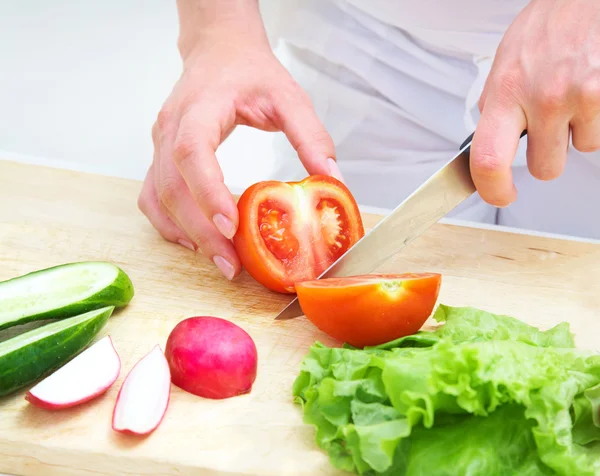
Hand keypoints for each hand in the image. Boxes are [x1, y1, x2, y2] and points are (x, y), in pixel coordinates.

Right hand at [137, 2, 339, 279]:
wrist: (219, 51)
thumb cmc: (249, 71)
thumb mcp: (289, 96)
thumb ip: (310, 135)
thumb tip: (331, 178)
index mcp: (200, 108)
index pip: (192, 152)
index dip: (207, 192)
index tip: (230, 227)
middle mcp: (171, 128)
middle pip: (172, 187)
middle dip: (200, 231)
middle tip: (230, 264)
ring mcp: (159, 144)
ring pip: (158, 197)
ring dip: (184, 233)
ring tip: (218, 260)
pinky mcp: (159, 157)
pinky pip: (152, 197)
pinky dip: (169, 224)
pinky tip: (194, 241)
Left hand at [471, 0, 599, 205]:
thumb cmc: (547, 26)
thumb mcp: (506, 62)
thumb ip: (496, 104)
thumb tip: (489, 139)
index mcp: (507, 91)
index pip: (488, 159)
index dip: (492, 189)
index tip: (499, 194)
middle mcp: (543, 98)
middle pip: (545, 169)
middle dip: (546, 157)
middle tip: (548, 129)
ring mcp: (582, 97)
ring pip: (581, 149)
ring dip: (576, 132)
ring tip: (572, 96)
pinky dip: (597, 118)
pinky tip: (590, 90)